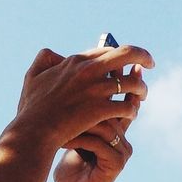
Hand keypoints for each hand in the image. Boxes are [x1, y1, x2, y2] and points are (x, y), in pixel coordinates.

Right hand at [15, 43, 152, 150]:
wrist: (34, 131)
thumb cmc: (31, 109)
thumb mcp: (32, 77)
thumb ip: (43, 60)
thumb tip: (55, 53)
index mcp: (75, 61)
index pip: (106, 50)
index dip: (120, 54)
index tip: (127, 60)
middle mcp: (89, 70)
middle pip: (127, 54)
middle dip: (143, 56)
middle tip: (150, 63)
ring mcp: (96, 89)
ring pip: (132, 83)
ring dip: (141, 89)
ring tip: (142, 96)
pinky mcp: (101, 109)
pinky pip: (127, 106)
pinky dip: (132, 110)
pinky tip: (131, 115)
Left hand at [53, 66, 144, 181]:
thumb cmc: (71, 166)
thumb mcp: (75, 135)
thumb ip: (79, 114)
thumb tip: (70, 81)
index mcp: (116, 130)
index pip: (120, 101)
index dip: (113, 84)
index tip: (101, 67)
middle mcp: (124, 138)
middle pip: (116, 108)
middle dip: (97, 96)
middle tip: (80, 83)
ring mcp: (123, 151)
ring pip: (106, 124)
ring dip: (81, 120)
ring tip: (61, 117)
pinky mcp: (117, 164)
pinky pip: (100, 143)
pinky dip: (80, 139)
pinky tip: (64, 138)